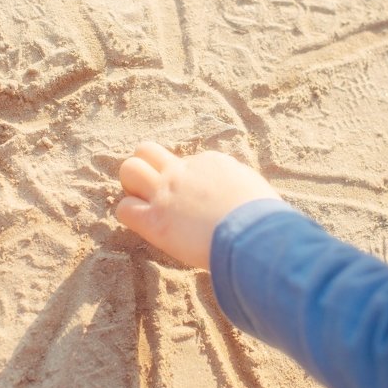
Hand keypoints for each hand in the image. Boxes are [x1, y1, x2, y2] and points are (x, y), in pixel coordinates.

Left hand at [115, 141, 281, 270]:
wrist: (254, 236)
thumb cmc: (264, 220)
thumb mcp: (255, 189)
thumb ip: (238, 186)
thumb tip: (237, 195)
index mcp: (211, 162)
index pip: (186, 162)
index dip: (188, 181)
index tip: (199, 201)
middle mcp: (184, 172)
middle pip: (147, 151)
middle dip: (146, 168)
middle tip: (157, 192)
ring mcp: (166, 193)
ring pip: (129, 170)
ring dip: (132, 186)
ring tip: (145, 205)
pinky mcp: (154, 220)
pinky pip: (124, 209)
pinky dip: (130, 215)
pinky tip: (146, 226)